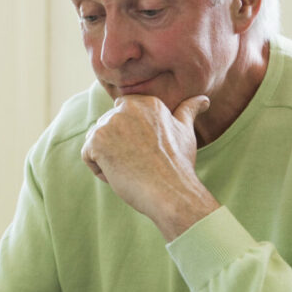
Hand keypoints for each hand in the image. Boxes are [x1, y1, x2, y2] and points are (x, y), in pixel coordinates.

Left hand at [81, 94, 218, 240]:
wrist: (171, 192)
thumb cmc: (179, 165)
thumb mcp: (185, 132)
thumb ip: (188, 111)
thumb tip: (204, 100)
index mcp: (146, 102)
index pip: (122, 117)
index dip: (130, 139)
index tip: (148, 152)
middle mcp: (126, 107)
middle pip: (107, 129)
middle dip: (118, 149)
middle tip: (142, 163)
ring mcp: (109, 122)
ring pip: (96, 142)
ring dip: (108, 159)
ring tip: (132, 168)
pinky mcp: (96, 140)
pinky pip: (88, 156)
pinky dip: (101, 171)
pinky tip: (122, 174)